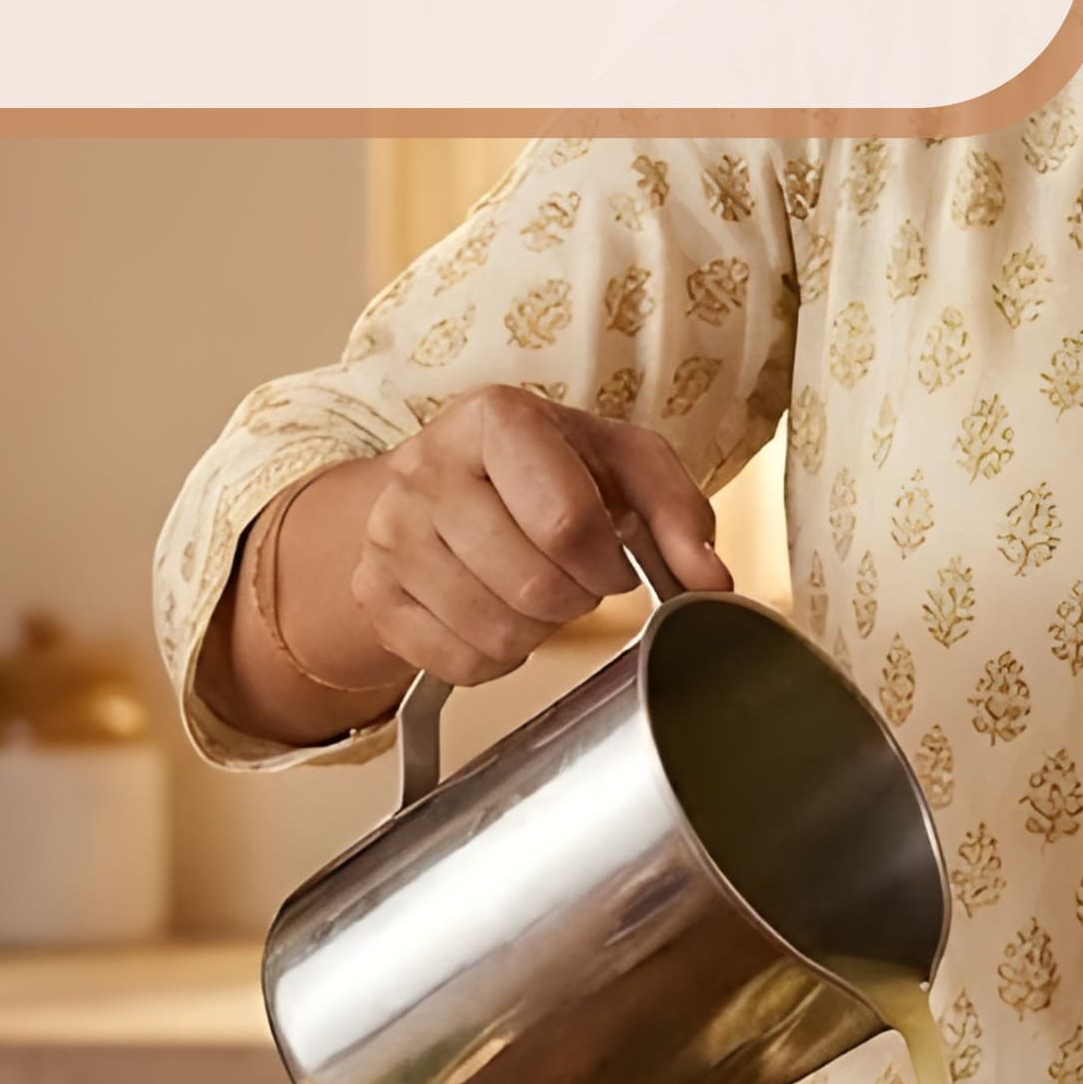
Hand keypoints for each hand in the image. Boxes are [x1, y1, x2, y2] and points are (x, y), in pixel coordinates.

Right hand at [348, 385, 728, 686]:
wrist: (452, 478)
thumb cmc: (549, 469)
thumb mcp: (625, 464)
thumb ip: (680, 513)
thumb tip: (710, 582)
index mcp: (495, 419)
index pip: (565, 522)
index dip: (607, 562)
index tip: (611, 558)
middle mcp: (427, 467)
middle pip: (534, 586)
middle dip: (576, 598)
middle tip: (573, 575)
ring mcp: (389, 532)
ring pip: (496, 633)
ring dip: (537, 629)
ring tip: (535, 588)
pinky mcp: (373, 592)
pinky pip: (458, 664)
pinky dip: (495, 656)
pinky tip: (497, 611)